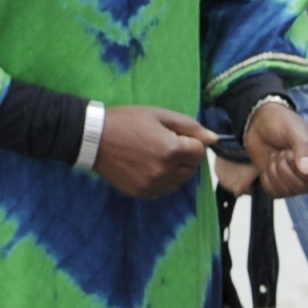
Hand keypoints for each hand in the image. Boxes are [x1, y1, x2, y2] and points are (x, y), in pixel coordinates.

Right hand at [91, 104, 215, 199]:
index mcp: (171, 150)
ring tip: (155, 155)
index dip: (191, 143)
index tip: (177, 136)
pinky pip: (162, 191)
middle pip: (191, 169)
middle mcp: (164, 171)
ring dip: (174, 170)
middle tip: (166, 144)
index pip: (199, 153)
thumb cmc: (126, 121)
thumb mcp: (159, 115)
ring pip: (178, 182)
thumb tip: (214, 138)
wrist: (94, 138)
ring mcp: (152, 185)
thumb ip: (189, 126)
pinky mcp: (141, 193)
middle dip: (184, 157)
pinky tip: (147, 167)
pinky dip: (161, 181)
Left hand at [233, 96, 307, 196]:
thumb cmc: (282, 122)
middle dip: (286, 166)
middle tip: (284, 150)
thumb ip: (303, 148)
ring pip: (289, 191)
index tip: (292, 152)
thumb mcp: (294, 130)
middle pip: (304, 187)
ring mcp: (300, 182)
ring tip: (278, 155)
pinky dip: (268, 177)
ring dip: (275, 171)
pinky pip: (275, 192)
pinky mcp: (284, 187)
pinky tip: (271, 163)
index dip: (304, 168)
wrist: (260, 124)